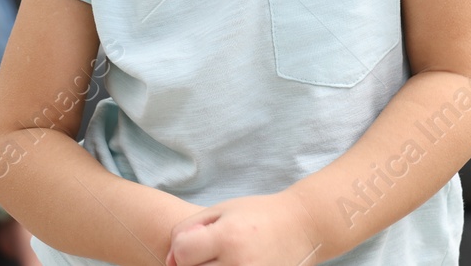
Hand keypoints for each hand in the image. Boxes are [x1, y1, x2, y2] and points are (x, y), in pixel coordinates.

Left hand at [166, 190, 324, 265]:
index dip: (181, 248)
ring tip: (219, 260)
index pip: (182, 253)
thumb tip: (170, 260)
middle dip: (193, 264)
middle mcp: (240, 263)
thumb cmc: (257, 214)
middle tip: (208, 253)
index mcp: (228, 238)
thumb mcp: (220, 211)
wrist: (301, 227)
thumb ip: (187, 230)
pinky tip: (228, 265)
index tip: (194, 241)